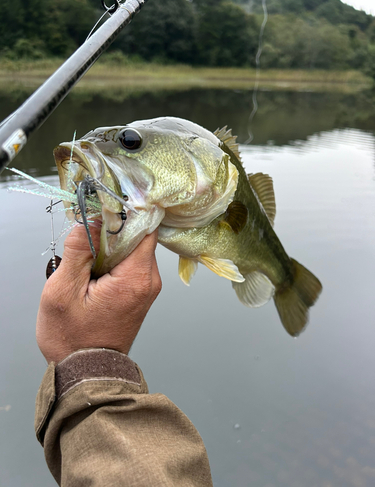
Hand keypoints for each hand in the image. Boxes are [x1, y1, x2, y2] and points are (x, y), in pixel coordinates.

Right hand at [36, 224, 160, 363]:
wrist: (87, 373)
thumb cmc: (72, 339)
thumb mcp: (63, 291)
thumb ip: (77, 250)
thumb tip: (91, 219)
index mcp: (136, 278)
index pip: (145, 227)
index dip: (125, 213)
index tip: (102, 210)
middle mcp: (149, 281)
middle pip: (140, 236)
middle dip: (112, 231)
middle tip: (85, 240)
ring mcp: (147, 288)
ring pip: (134, 249)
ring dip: (110, 247)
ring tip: (86, 261)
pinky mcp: (140, 293)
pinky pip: (131, 264)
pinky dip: (113, 260)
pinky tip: (93, 272)